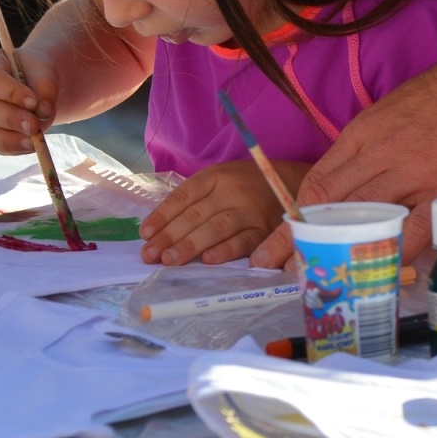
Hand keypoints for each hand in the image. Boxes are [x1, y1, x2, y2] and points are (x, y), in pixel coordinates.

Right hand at [0, 48, 58, 153]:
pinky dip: (14, 148)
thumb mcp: (44, 71)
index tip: (33, 102)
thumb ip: (46, 88)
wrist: (35, 85)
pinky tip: (31, 145)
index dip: (10, 92)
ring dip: (9, 140)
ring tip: (34, 141)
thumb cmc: (35, 73)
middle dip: (10, 119)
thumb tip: (43, 112)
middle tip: (34, 126)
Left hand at [140, 159, 309, 265]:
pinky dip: (227, 251)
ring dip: (190, 245)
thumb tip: (158, 228)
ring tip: (168, 260)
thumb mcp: (221, 179)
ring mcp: (250, 210)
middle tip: (149, 255)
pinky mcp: (266, 229)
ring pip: (216, 228)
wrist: (291, 181)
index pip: (183, 196)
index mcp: (216, 177)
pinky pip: (245, 241)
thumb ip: (196, 198)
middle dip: (169, 236)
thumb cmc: (247, 184)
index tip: (144, 234)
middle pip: (196, 214)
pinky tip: (208, 260)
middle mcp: (232, 191)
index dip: (162, 215)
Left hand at [254, 51, 436, 268]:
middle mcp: (380, 155)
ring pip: (364, 220)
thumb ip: (372, 144)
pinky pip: (415, 229)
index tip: (278, 243)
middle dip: (299, 242)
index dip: (292, 219)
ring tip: (324, 278)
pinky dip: (396, 251)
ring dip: (340, 251)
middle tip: (281, 270)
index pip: (315, 183)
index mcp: (363, 133)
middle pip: (328, 207)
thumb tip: (356, 181)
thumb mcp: (393, 109)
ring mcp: (414, 174)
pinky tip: (383, 270)